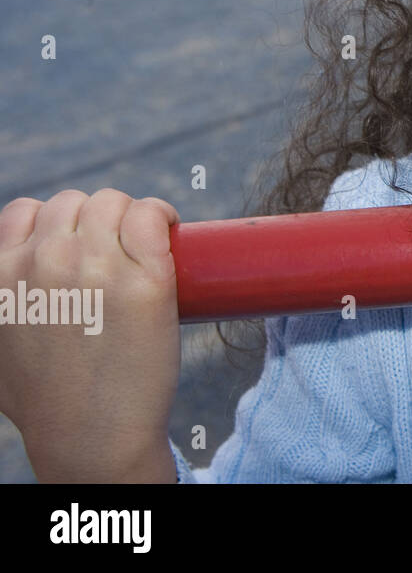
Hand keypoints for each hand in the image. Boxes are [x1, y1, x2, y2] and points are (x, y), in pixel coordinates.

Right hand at [0, 189, 182, 481]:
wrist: (90, 437)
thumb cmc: (45, 400)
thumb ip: (1, 303)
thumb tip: (13, 285)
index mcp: (1, 276)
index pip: (24, 212)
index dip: (54, 222)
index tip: (78, 238)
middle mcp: (46, 263)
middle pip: (74, 203)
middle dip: (95, 217)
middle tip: (117, 242)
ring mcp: (98, 270)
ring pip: (114, 203)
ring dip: (129, 214)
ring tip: (145, 234)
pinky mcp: (148, 282)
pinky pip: (150, 218)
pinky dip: (159, 215)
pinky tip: (167, 227)